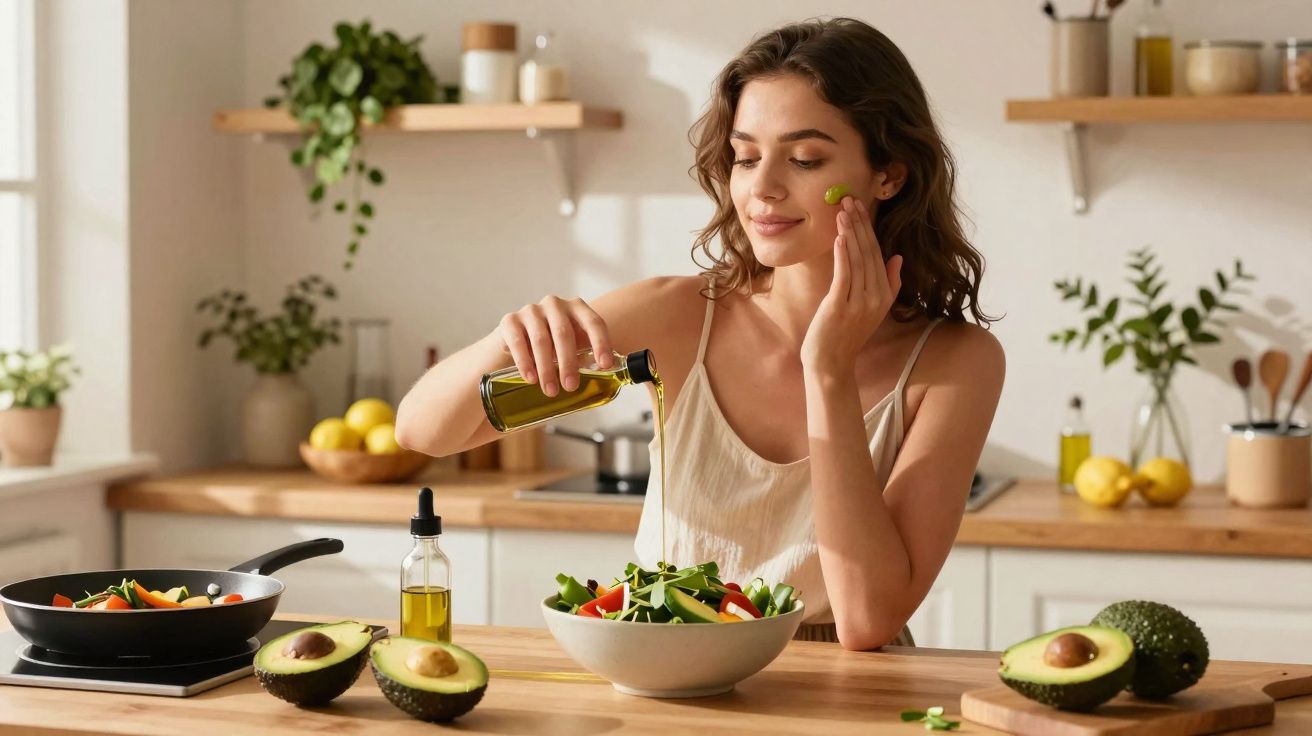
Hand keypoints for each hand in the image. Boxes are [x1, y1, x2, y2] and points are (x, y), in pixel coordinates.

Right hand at [496, 296, 614, 396]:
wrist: (517, 339)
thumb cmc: (553, 344)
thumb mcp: (573, 346)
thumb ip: (589, 357)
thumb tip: (607, 380)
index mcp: (577, 308)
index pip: (594, 322)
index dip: (601, 343)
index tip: (604, 365)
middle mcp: (555, 305)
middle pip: (564, 333)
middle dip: (568, 363)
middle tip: (571, 386)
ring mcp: (531, 310)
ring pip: (541, 339)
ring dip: (547, 368)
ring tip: (551, 390)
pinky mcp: (510, 320)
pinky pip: (518, 342)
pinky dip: (525, 362)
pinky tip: (531, 379)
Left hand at [800, 196, 902, 372]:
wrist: (831, 364)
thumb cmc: (846, 334)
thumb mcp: (872, 309)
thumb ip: (889, 283)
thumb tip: (897, 257)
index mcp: (884, 295)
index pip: (878, 254)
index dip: (869, 229)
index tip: (860, 207)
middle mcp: (876, 297)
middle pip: (869, 252)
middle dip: (859, 224)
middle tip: (850, 200)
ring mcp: (860, 303)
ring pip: (857, 260)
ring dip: (850, 233)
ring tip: (843, 211)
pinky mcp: (840, 307)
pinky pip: (844, 276)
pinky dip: (843, 255)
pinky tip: (840, 237)